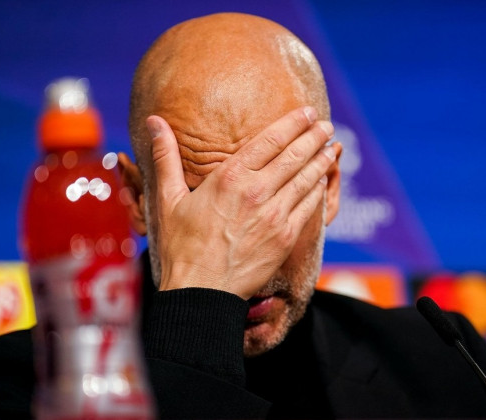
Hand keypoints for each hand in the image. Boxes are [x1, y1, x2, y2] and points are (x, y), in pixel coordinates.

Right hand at [146, 106, 335, 298]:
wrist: (201, 292)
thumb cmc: (181, 247)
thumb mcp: (166, 198)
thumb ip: (165, 156)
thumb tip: (153, 121)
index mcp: (229, 177)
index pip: (269, 140)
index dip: (292, 123)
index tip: (305, 112)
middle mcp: (256, 192)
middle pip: (294, 155)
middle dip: (313, 136)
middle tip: (325, 124)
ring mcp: (274, 215)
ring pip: (306, 178)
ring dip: (321, 159)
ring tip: (332, 146)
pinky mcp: (285, 237)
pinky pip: (308, 207)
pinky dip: (318, 190)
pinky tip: (323, 180)